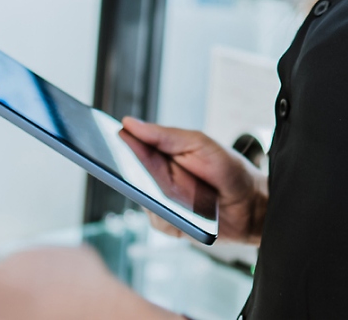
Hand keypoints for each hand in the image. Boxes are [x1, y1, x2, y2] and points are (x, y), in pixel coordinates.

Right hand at [120, 118, 268, 244]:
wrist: (252, 205)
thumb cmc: (228, 168)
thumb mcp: (199, 144)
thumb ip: (165, 135)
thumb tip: (129, 123)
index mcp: (161, 152)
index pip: (130, 145)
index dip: (112, 142)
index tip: (95, 136)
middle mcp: (156, 177)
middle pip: (127, 175)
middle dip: (122, 171)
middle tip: (121, 168)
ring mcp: (161, 201)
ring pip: (140, 201)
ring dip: (151, 198)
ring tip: (167, 194)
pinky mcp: (170, 224)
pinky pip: (157, 222)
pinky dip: (167, 218)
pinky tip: (182, 214)